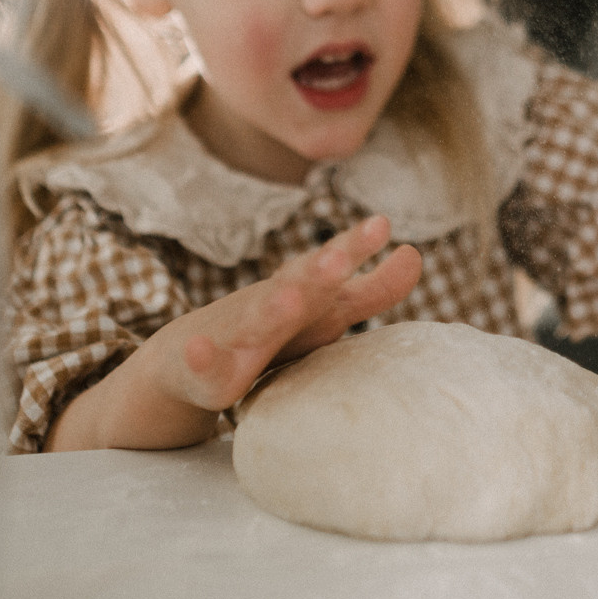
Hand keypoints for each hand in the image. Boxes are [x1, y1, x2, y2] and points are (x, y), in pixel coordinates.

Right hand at [52, 216, 421, 449]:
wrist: (180, 362)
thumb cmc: (265, 333)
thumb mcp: (321, 314)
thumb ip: (369, 291)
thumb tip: (417, 254)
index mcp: (298, 296)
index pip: (329, 268)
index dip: (353, 248)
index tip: (383, 225)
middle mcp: (266, 309)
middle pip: (294, 288)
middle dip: (317, 272)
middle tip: (340, 256)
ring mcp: (231, 337)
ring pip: (252, 324)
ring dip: (269, 310)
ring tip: (290, 299)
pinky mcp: (200, 374)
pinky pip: (202, 368)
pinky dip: (201, 358)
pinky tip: (201, 350)